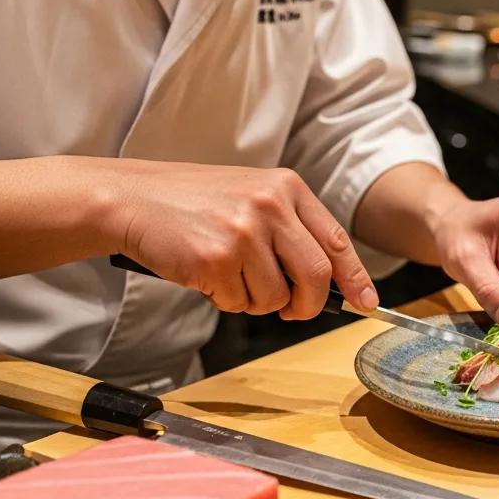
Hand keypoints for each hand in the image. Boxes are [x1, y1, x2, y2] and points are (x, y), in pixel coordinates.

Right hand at [108, 161, 376, 318]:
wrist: (131, 199)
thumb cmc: (191, 204)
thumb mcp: (252, 198)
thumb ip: (290, 231)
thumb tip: (329, 282)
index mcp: (286, 187)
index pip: (336, 240)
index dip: (356, 277)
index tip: (367, 303)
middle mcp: (270, 205)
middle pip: (317, 275)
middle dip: (309, 304)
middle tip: (292, 310)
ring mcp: (243, 231)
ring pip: (276, 296)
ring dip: (257, 302)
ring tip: (229, 277)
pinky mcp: (215, 258)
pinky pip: (239, 302)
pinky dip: (225, 300)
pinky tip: (205, 275)